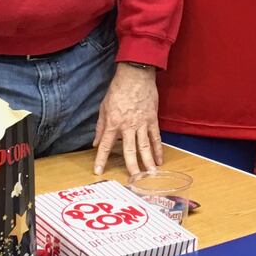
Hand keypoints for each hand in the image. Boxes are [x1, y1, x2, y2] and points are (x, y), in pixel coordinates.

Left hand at [92, 62, 162, 176]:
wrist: (135, 75)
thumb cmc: (118, 89)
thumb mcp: (104, 107)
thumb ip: (100, 126)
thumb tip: (95, 142)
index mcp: (113, 123)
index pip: (104, 145)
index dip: (101, 159)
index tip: (98, 171)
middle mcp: (127, 126)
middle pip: (129, 150)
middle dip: (131, 166)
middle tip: (134, 179)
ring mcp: (141, 123)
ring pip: (144, 146)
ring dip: (148, 161)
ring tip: (151, 174)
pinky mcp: (152, 119)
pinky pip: (156, 137)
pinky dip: (158, 149)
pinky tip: (160, 160)